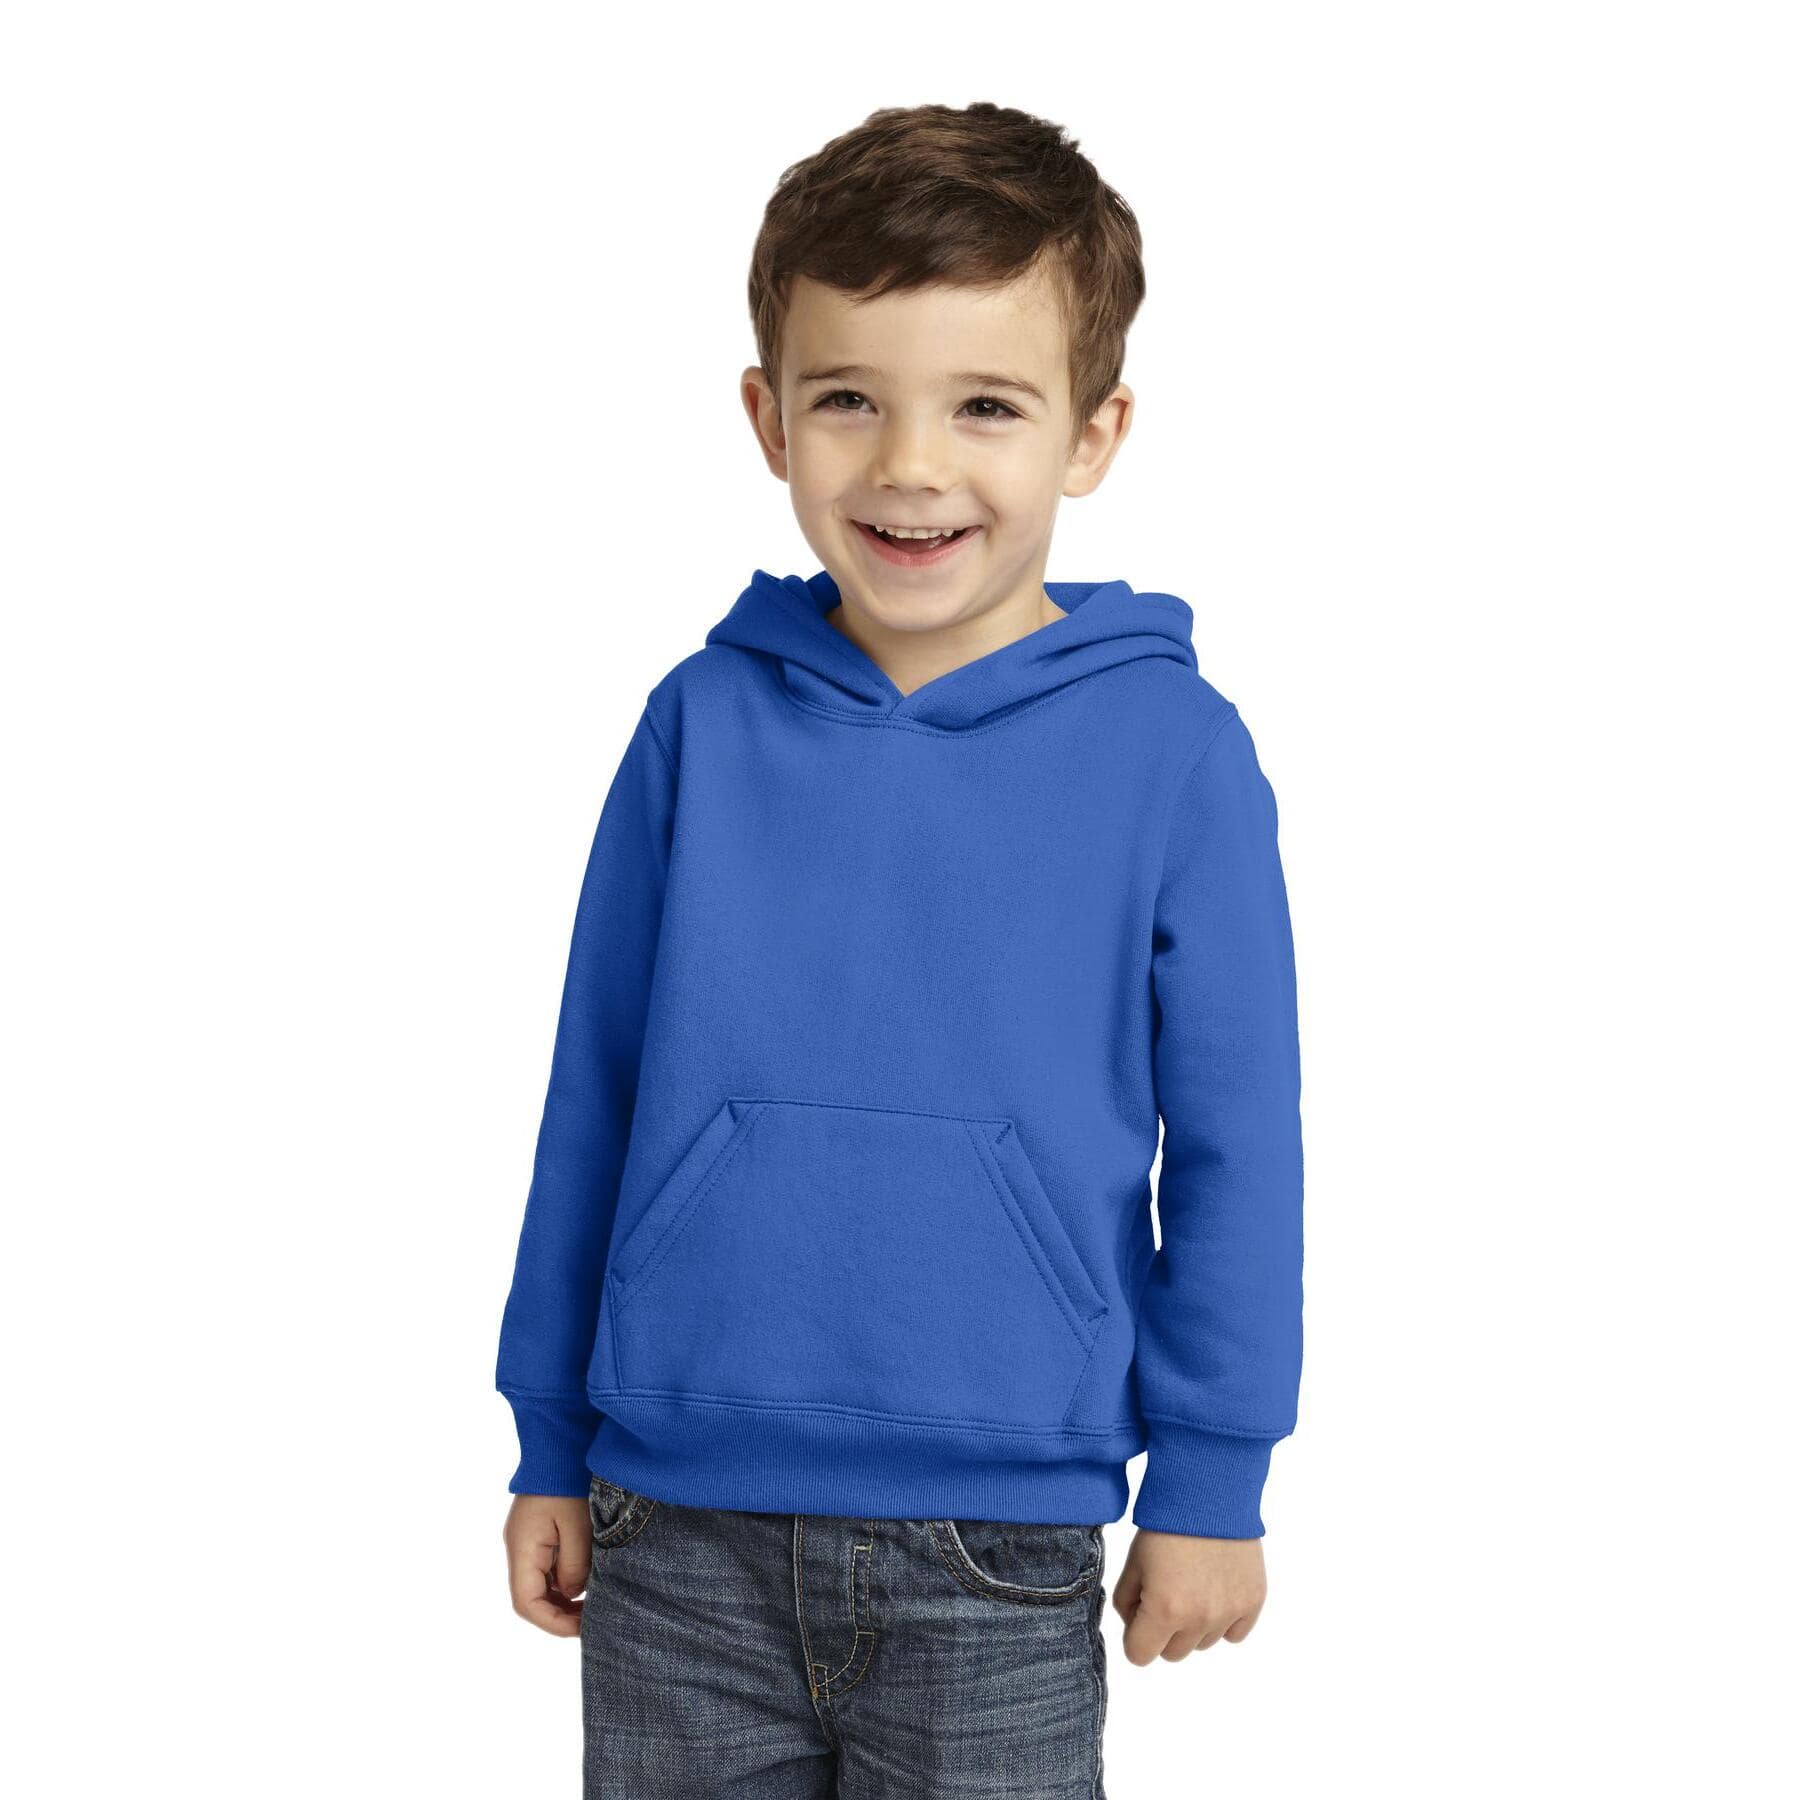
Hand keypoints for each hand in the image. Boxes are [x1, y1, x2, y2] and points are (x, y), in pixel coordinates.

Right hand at [504, 1493, 591, 1636]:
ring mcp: (526, 1540)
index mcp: (522, 1547)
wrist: (559, 1443)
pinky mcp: (537, 1532)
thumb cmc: (569, 1481)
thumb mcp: (578, 1525)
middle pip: (530, 1597)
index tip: (581, 1628)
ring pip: (538, 1584)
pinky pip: (545, 1567)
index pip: (526, 1602)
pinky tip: (586, 1582)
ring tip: (592, 1604)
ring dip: (561, 1599)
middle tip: (592, 1620)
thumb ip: (575, 1564)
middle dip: (558, 1615)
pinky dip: (562, 1582)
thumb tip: (572, 1594)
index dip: (552, 1622)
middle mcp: (518, 1547)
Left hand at [1112, 1528, 1266, 1663]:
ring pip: (1203, 1643)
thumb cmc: (1167, 1525)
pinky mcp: (1252, 1602)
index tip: (1140, 1616)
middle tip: (1167, 1593)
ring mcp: (1229, 1612)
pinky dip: (1224, 1620)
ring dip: (1195, 1624)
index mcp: (1164, 1609)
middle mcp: (1199, 1618)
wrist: (1210, 1494)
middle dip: (1164, 1631)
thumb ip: (1127, 1602)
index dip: (1135, 1636)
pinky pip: (1234, 1634)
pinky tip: (1216, 1589)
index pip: (1139, 1656)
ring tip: (1193, 1583)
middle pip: (1173, 1653)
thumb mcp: (1134, 1561)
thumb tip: (1135, 1625)